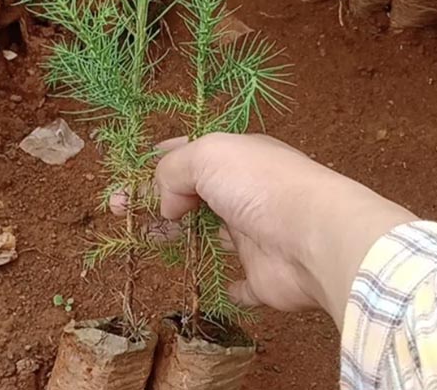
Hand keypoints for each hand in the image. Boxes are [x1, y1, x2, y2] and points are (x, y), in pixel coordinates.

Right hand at [154, 133, 415, 328]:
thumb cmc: (258, 184)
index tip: (130, 172)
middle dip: (159, 198)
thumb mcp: (207, 155)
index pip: (192, 151)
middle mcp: (246, 191)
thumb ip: (174, 170)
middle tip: (122, 210)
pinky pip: (242, 282)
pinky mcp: (264, 275)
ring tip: (152, 238)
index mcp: (237, 156)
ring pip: (213, 234)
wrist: (313, 236)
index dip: (159, 159)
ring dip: (186, 235)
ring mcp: (256, 233)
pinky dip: (231, 286)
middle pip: (195, 193)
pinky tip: (214, 282)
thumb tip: (166, 202)